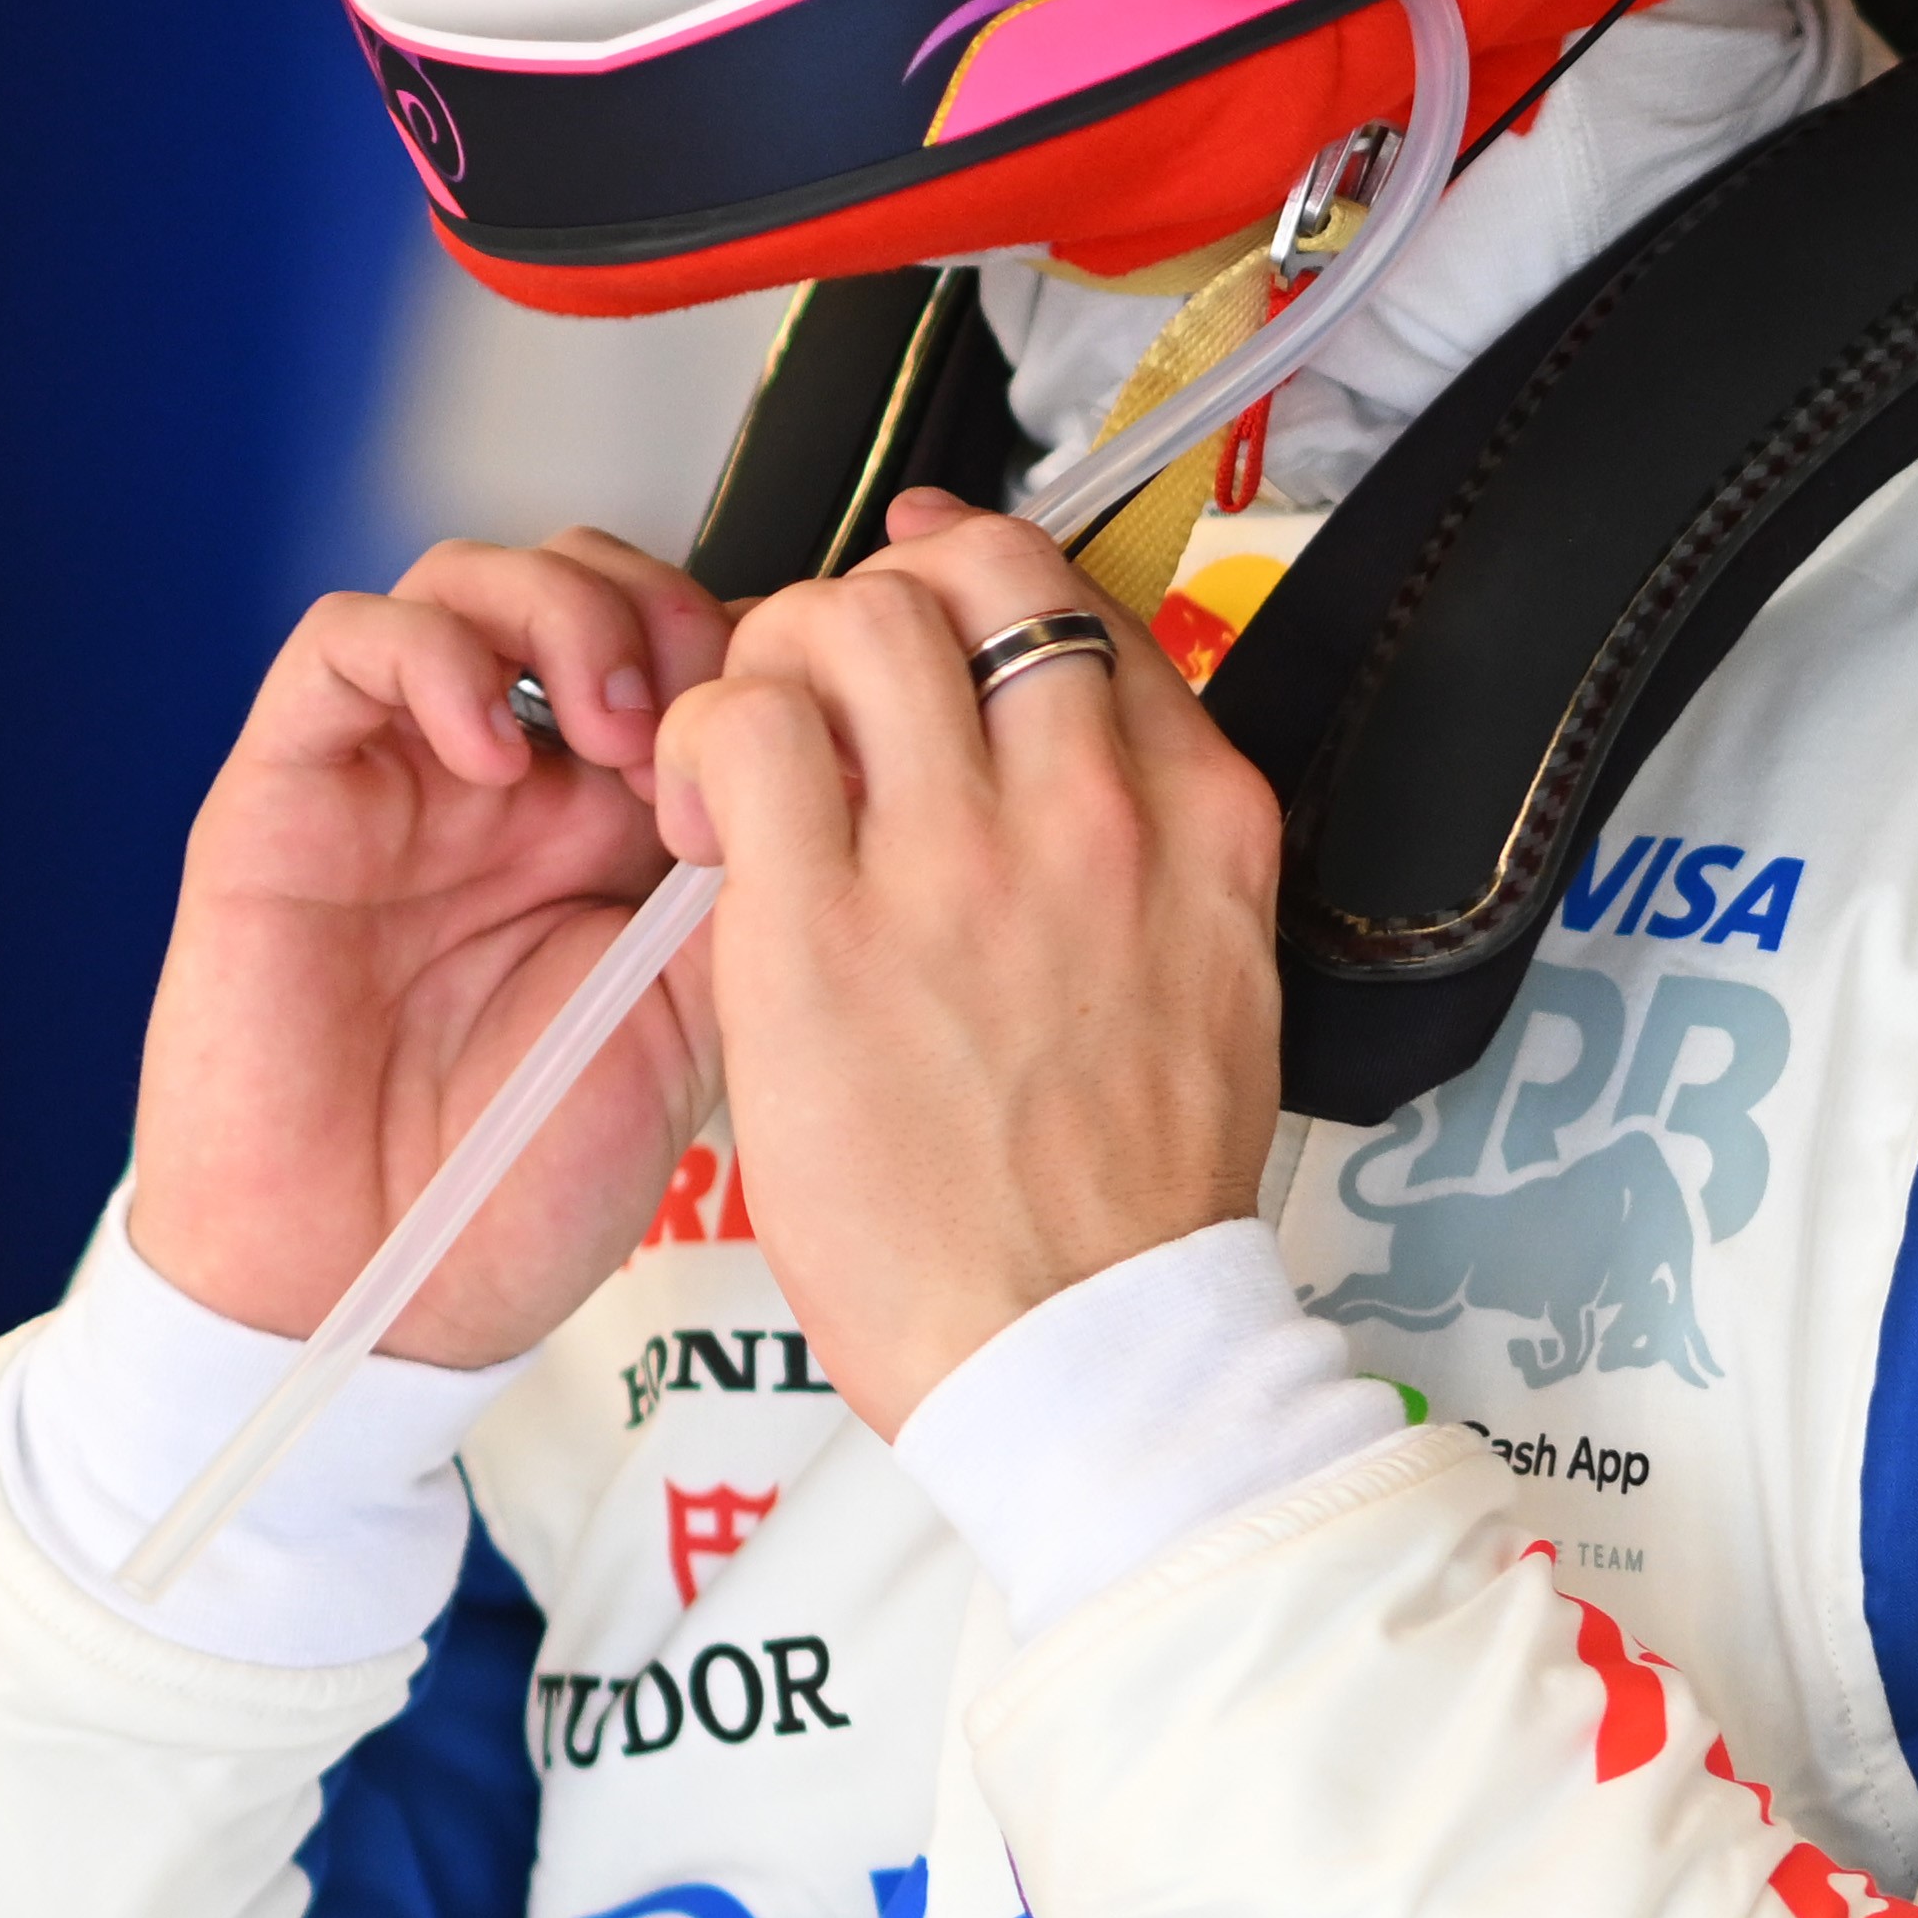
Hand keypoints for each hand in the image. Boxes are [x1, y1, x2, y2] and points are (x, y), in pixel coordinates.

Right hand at [126, 532, 738, 1368]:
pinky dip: (432, 654)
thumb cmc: (524, 1183)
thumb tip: (836, 750)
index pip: (696, 650)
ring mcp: (401, 779)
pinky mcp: (286, 790)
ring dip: (563, 614)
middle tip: (708, 708)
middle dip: (667, 610)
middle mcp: (517, 787)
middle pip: (594, 582)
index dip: (756, 648)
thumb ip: (760, 881)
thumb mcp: (706, 1021)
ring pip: (475, 581)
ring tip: (609, 721)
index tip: (801, 714)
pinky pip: (345, 644)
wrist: (370, 1288)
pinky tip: (491, 751)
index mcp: (625, 830)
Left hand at [645, 494, 1294, 1433]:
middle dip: (873, 604)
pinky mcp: (821, 928)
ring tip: (748, 764)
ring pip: (845, 617)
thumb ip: (1153, 853)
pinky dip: (701, 740)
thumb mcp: (1215, 979)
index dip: (979, 585)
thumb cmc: (1130, 1200)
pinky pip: (740, 729)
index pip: (1086, 609)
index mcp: (1202, 819)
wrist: (1088, 1343)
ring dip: (775, 663)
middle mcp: (1090, 809)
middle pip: (970, 574)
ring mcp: (958, 859)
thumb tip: (1071, 768)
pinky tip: (703, 821)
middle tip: (822, 694)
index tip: (926, 609)